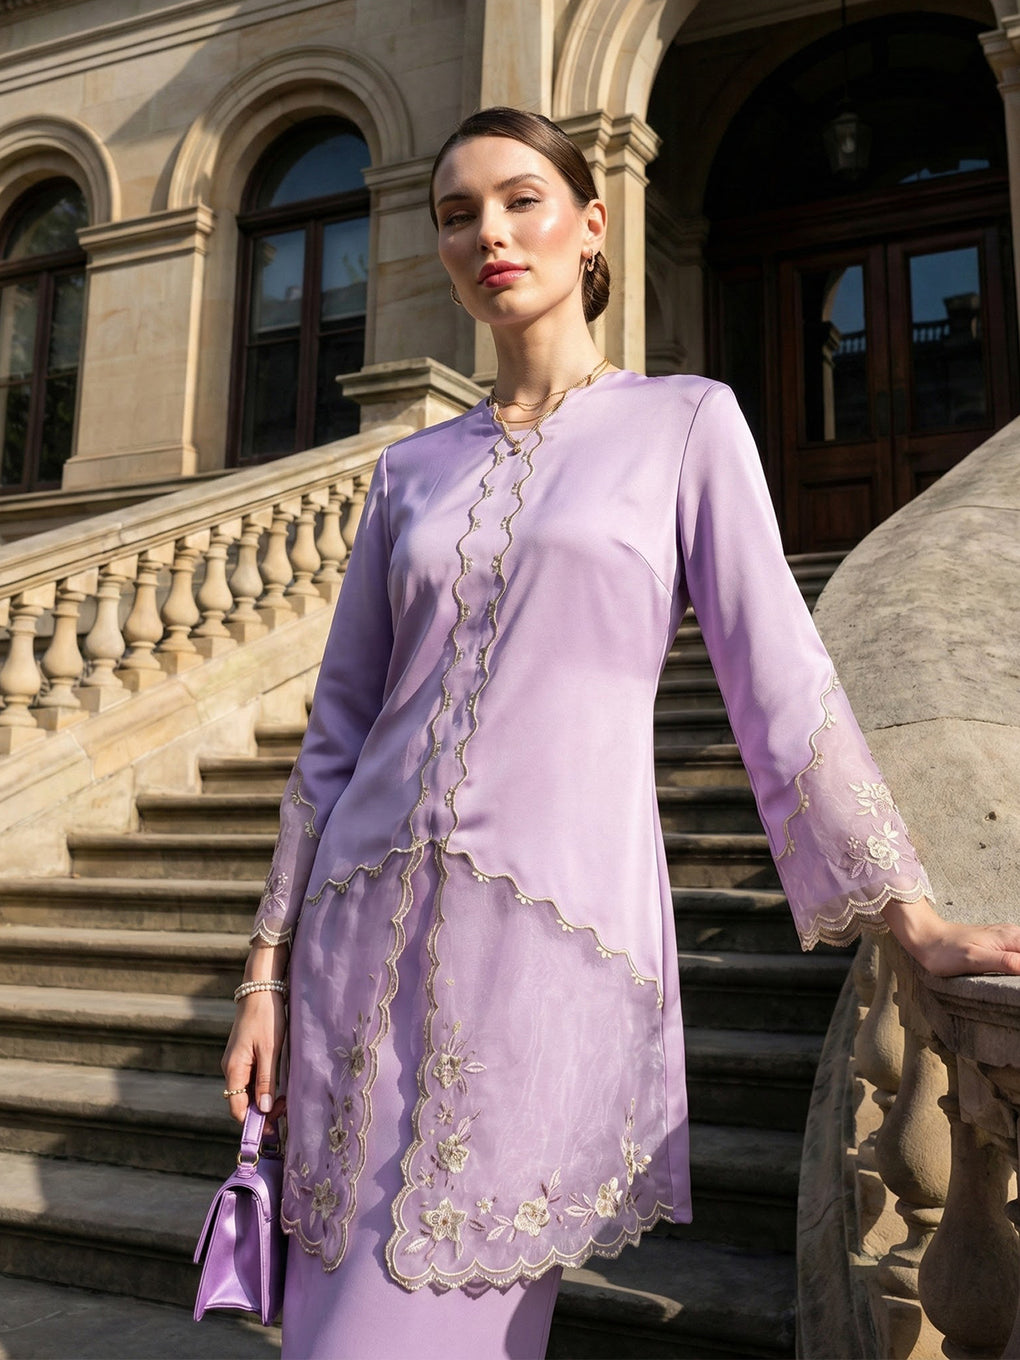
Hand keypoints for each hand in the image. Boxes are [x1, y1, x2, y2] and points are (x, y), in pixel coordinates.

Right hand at [221, 989, 287, 1124]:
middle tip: (284, 1109)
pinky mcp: (243, 1055)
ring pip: (246, 1091)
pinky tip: (276, 1087)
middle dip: (260, 1112)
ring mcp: (236, 1062)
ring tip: (283, 1100)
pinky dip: (261, 1088)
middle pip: (241, 1102)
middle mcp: (231, 1068)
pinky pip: (250, 1080)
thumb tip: (263, 1110)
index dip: (253, 1122)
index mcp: (234, 1069)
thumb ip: (266, 1080)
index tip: (274, 1129)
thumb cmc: (266, 1018)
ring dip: (262, 1100)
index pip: (238, 1108)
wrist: (261, 989)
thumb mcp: (270, 1050)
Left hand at [882, 897, 1019, 977]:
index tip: (1018, 982)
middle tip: (1015, 985)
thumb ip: (1006, 962)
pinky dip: (1017, 960)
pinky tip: (1013, 970)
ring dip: (1019, 967)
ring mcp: (1005, 935)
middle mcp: (1011, 933)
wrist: (926, 937)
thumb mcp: (975, 960)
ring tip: (1013, 981)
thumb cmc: (946, 951)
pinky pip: (1018, 949)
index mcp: (1010, 938)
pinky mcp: (997, 941)